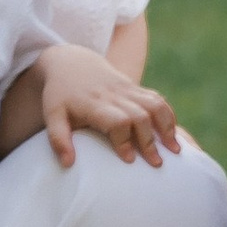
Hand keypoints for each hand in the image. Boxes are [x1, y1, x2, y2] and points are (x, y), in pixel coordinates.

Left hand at [37, 42, 180, 170]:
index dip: (125, 139)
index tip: (129, 159)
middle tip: (156, 164)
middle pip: (140, 116)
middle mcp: (113, 95)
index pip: (117, 120)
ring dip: (167, 127)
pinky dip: (169, 116)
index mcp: (93, 103)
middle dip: (149, 140)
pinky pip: (157, 99)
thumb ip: (58, 139)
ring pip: (154, 105)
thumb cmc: (60, 95)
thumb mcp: (52, 115)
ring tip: (175, 150)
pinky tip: (173, 135)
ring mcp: (127, 89)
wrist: (71, 62)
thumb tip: (68, 164)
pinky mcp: (134, 87)